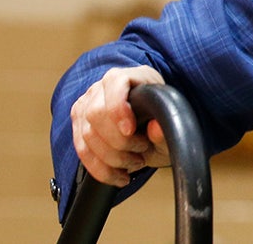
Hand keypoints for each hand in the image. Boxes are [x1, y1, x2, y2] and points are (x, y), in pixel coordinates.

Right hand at [70, 66, 170, 186]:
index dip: (118, 108)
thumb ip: (167, 127)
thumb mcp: (173, 125)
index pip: (115, 82)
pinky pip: (82, 150)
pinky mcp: (79, 124)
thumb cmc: (162, 122)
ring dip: (112, 157)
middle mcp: (104, 86)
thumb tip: (156, 128)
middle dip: (119, 141)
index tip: (129, 131)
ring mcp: (88, 104)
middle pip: (96, 113)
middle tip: (141, 151)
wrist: (152, 128)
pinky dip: (100, 169)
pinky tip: (119, 176)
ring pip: (87, 135)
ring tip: (136, 163)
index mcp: (133, 76)